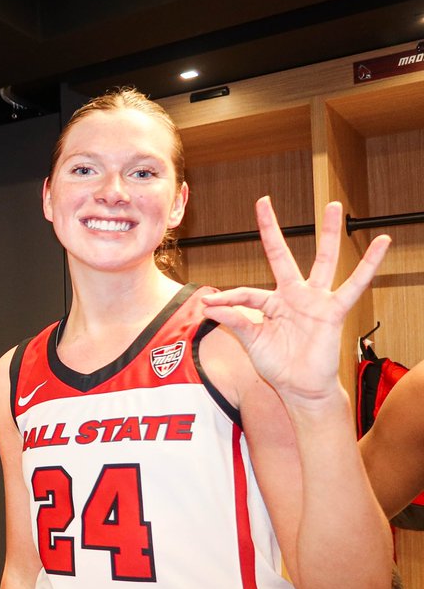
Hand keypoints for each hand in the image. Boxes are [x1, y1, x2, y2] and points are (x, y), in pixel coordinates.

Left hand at [201, 197, 390, 405]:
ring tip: (334, 206)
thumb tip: (207, 306)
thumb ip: (233, 321)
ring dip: (328, 233)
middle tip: (264, 201)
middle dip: (271, 229)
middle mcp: (292, 295)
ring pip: (322, 260)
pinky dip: (368, 265)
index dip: (227, 299)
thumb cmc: (277, 364)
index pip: (245, 293)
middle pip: (281, 255)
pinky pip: (353, 285)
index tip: (209, 303)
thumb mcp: (250, 341)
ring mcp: (314, 300)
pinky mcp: (332, 310)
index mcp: (270, 303)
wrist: (299, 387)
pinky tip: (381, 244)